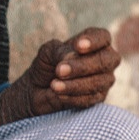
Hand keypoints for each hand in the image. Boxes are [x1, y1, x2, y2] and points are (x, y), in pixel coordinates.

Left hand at [0, 28, 120, 125]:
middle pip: (108, 60)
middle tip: (58, 70)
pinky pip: (94, 99)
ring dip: (77, 83)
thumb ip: (60, 50)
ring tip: (54, 84)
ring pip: (102, 81)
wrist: (30, 99)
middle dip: (83, 66)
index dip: (94, 40)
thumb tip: (74, 56)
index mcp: (91, 46)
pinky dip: (75, 96)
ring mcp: (102, 83)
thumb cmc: (40, 72)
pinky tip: (57, 94)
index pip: (103, 37)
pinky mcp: (96, 102)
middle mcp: (101, 63)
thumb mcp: (46, 55)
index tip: (76, 46)